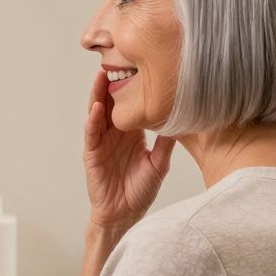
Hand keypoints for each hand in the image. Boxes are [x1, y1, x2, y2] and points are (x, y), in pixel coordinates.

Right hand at [84, 68, 176, 227]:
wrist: (125, 215)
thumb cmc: (139, 191)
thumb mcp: (159, 163)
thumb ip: (166, 142)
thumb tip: (183, 120)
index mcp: (131, 133)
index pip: (129, 104)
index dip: (132, 86)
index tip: (139, 65)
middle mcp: (115, 134)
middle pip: (111, 102)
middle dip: (112, 82)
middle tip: (117, 60)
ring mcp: (102, 142)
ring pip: (98, 112)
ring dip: (98, 94)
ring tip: (101, 75)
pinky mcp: (93, 154)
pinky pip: (92, 133)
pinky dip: (93, 119)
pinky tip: (97, 107)